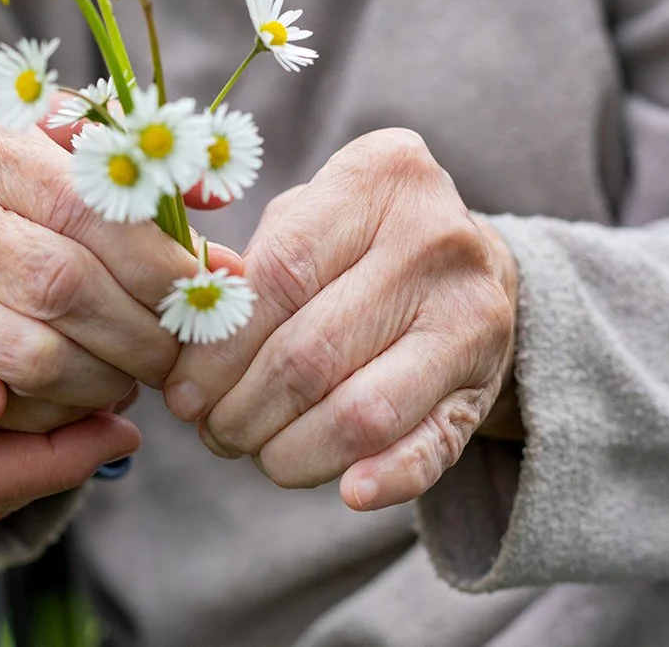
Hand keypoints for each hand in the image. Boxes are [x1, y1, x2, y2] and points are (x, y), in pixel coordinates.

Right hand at [0, 109, 224, 431]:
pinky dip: (63, 413)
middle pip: (60, 284)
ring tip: (140, 372)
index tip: (201, 291)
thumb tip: (218, 223)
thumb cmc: (41, 189)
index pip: (85, 206)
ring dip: (106, 379)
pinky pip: (2, 403)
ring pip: (31, 354)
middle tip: (181, 348)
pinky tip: (92, 394)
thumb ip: (147, 179)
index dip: (155, 261)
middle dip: (139, 330)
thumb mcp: (83, 159)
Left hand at [164, 129, 518, 510]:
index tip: (180, 391)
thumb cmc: (356, 238)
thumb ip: (250, 269)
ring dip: (290, 451)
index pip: (279, 275)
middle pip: (311, 353)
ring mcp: (473, 313)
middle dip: (243, 409)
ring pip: (361, 411)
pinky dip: (389, 478)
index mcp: (380, 176)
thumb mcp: (307, 216)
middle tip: (211, 430)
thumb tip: (185, 350)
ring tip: (254, 451)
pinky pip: (434, 445)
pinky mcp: (487, 381)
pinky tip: (349, 492)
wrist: (471, 261)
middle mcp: (436, 238)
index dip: (217, 348)